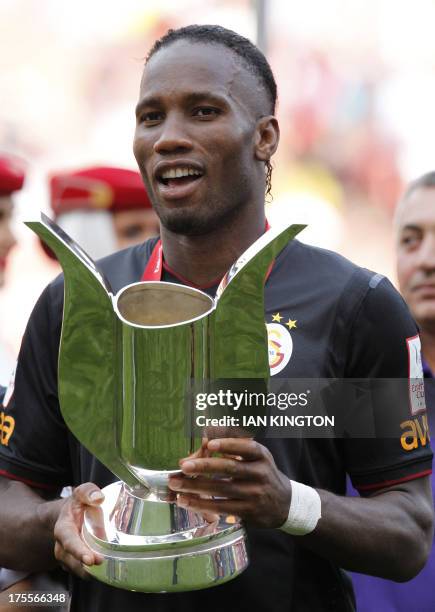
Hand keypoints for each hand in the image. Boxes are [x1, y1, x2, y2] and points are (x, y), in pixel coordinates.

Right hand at [53, 482, 104, 577]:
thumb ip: (88, 492)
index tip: (90, 559)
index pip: (69, 542)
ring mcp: (69, 558)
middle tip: (102, 563)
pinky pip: (85, 572)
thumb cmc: (77, 505)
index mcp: (63, 529)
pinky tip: (107, 570)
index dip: (78, 551)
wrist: (70, 515)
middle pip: (73, 561)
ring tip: (107, 569)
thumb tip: (98, 498)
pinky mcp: (78, 564)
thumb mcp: (81, 493)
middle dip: (86, 566)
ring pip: (78, 569)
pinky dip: (95, 573)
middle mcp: (63, 547)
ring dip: (91, 572)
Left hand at [168, 438, 291, 527]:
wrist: (285, 503)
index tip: (209, 443)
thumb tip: (205, 437)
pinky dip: (202, 504)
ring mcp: (255, 494)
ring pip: (222, 489)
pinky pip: (222, 507)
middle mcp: (260, 473)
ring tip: (176, 484)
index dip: (227, 444)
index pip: (245, 447)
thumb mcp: (257, 456)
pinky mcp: (249, 512)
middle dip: (204, 467)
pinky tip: (186, 501)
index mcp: (261, 455)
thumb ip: (235, 446)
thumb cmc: (262, 473)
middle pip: (230, 468)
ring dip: (196, 487)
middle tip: (183, 466)